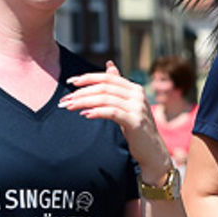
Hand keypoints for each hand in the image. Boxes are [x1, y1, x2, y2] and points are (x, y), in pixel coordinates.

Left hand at [60, 61, 171, 178]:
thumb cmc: (136, 128)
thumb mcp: (127, 104)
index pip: (108, 77)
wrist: (153, 152)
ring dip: (84, 102)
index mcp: (135, 88)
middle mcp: (138, 95)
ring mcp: (137, 108)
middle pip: (104, 87)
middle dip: (82, 92)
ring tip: (69, 107)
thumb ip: (118, 87)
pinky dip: (96, 112)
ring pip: (105, 99)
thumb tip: (109, 64)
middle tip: (65, 100)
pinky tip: (85, 115)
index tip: (70, 82)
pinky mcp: (135, 121)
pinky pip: (111, 112)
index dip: (88, 78)